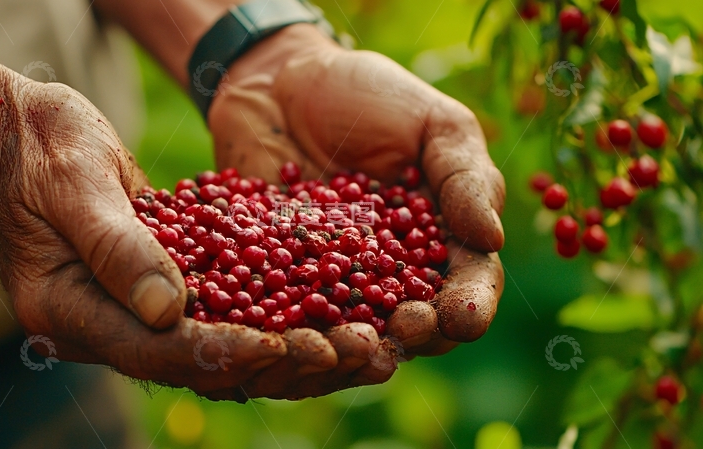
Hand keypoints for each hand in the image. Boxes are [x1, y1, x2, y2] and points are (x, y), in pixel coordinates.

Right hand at [0, 78, 397, 400]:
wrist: (16, 132)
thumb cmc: (35, 148)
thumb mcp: (72, 186)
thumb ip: (117, 248)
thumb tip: (167, 311)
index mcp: (71, 312)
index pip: (158, 350)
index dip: (225, 351)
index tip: (288, 344)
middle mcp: (106, 325)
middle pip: (201, 365)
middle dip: (279, 363)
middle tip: (351, 354)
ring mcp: (133, 309)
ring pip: (222, 347)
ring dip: (291, 349)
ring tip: (360, 345)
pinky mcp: (160, 285)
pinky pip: (223, 310)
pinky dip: (274, 315)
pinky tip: (328, 311)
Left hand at [208, 25, 504, 358]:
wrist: (281, 81)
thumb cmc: (369, 95)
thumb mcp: (433, 123)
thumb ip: (464, 177)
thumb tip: (492, 239)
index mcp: (441, 238)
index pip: (467, 282)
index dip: (470, 304)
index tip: (464, 317)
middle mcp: (392, 271)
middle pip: (414, 321)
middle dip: (417, 334)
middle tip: (408, 329)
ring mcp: (334, 279)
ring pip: (352, 330)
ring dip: (355, 345)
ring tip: (352, 343)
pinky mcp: (280, 277)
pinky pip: (287, 312)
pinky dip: (290, 328)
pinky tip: (288, 333)